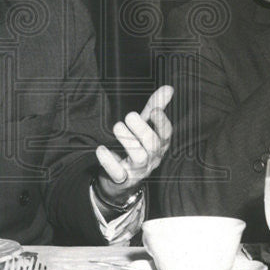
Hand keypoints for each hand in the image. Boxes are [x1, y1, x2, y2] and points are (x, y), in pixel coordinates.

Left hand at [95, 85, 173, 203]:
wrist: (122, 180)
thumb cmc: (137, 147)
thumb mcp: (146, 127)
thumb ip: (155, 108)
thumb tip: (168, 88)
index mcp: (159, 144)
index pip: (166, 134)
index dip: (162, 123)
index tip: (155, 110)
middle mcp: (151, 157)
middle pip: (152, 145)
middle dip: (142, 129)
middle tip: (129, 116)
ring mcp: (138, 170)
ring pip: (139, 158)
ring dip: (128, 141)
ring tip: (117, 127)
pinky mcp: (122, 179)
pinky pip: (118, 173)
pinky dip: (109, 161)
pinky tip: (101, 149)